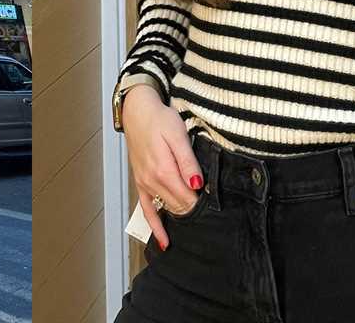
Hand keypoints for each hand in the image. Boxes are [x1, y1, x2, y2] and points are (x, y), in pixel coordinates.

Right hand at [121, 85, 203, 251]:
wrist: (136, 112)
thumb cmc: (159, 119)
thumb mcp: (178, 135)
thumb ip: (187, 162)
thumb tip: (197, 186)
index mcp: (164, 171)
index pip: (189, 198)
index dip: (204, 204)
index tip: (218, 207)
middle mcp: (152, 181)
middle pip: (180, 206)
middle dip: (196, 212)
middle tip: (213, 217)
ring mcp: (145, 184)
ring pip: (167, 208)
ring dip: (181, 217)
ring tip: (200, 229)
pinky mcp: (141, 183)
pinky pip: (147, 210)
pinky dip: (156, 226)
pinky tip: (164, 241)